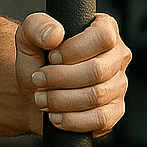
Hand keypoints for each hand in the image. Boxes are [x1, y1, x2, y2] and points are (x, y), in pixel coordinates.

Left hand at [15, 13, 128, 137]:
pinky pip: (100, 119)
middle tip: (38, 79)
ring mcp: (118, 85)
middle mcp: (117, 56)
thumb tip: (54, 34)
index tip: (51, 57)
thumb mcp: (28, 37)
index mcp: (104, 29)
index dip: (74, 50)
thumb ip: (37, 27)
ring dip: (61, 100)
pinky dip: (72, 120)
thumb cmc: (37, 61)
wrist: (34, 92)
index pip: (103, 37)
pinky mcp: (114, 112)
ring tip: (41, 98)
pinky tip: (56, 116)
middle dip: (60, 78)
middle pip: (98, 70)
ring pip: (96, 96)